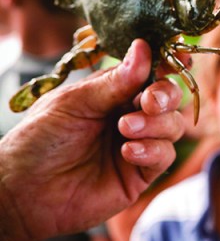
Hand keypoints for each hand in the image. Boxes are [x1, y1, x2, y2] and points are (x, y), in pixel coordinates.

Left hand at [0, 39, 183, 240]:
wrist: (24, 192)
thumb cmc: (39, 141)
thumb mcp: (74, 102)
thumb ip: (114, 81)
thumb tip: (144, 48)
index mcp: (112, 92)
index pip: (149, 73)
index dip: (165, 64)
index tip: (173, 60)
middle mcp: (130, 115)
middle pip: (169, 98)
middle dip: (165, 95)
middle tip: (149, 101)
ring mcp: (138, 144)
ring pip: (173, 125)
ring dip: (155, 124)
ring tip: (125, 129)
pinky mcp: (141, 174)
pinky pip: (165, 156)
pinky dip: (153, 150)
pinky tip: (128, 151)